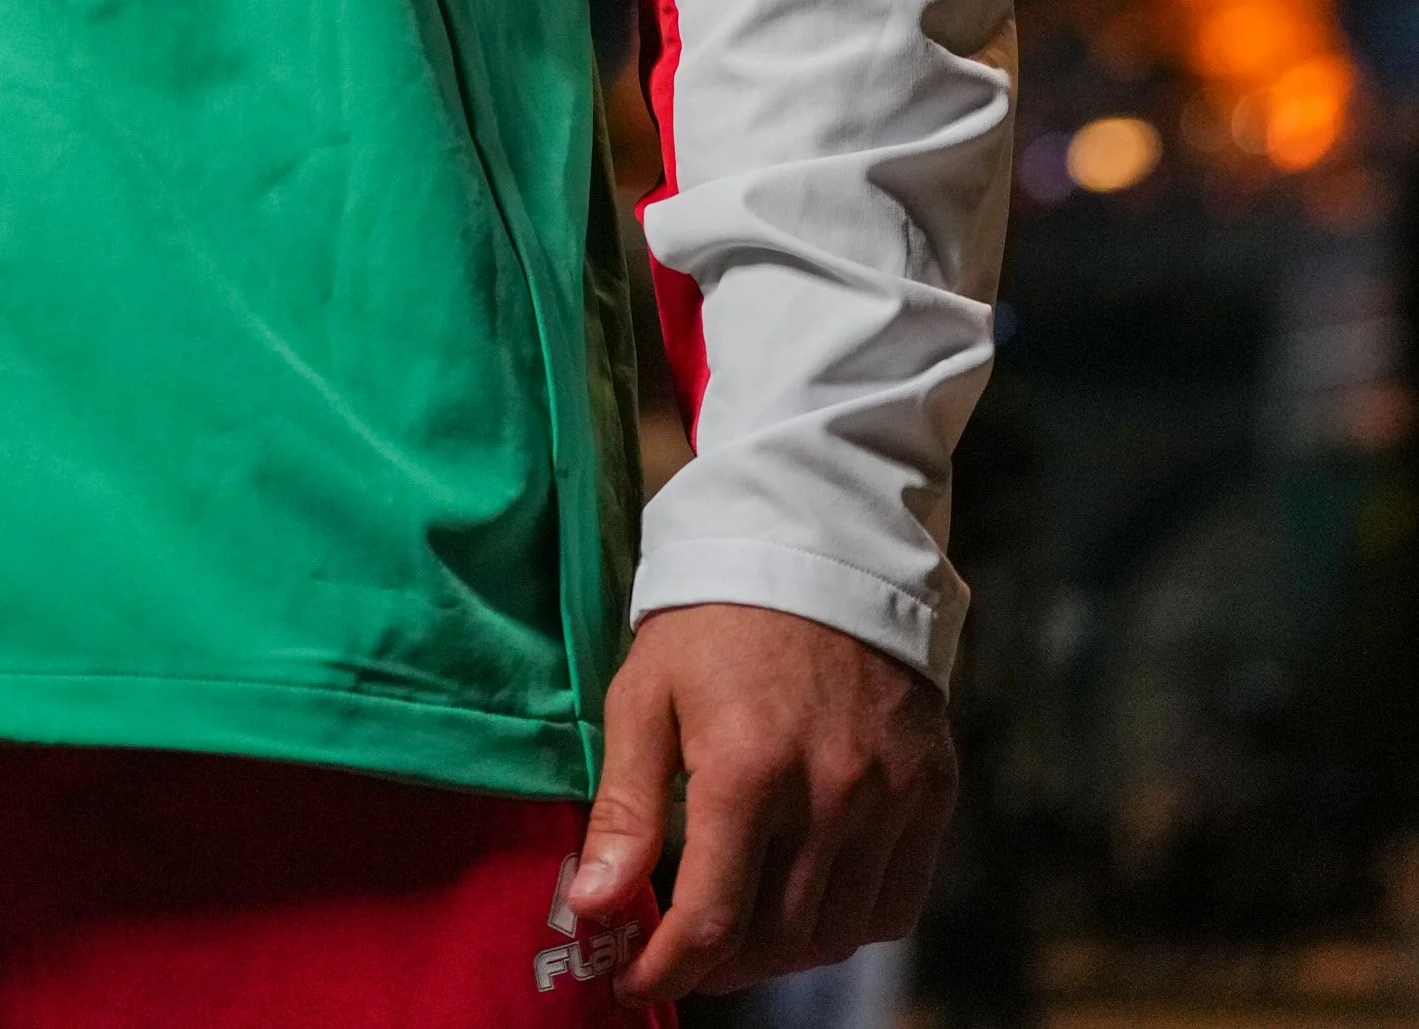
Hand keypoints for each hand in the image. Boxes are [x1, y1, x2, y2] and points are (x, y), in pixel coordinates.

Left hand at [563, 604, 955, 1002]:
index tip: (636, 980)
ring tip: (740, 926)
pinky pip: (896, 904)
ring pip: (837, 934)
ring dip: (781, 952)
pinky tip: (808, 895)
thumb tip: (592, 908)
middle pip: (775, 940)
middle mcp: (831, 793)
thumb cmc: (715, 618)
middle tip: (683, 949)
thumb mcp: (645, 693)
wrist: (819, 542)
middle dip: (719, 964)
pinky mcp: (932, 789)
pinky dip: (849, 921)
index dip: (668, 970)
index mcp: (747, 768)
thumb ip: (623, 807)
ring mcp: (891, 796)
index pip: (712, 920)